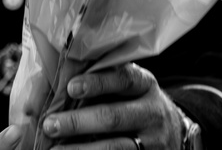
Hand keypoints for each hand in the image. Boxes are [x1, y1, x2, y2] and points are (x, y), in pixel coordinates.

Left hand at [40, 63, 182, 149]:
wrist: (172, 133)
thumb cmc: (136, 102)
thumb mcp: (131, 87)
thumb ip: (105, 79)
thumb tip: (59, 80)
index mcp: (145, 84)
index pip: (123, 80)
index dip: (96, 83)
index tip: (71, 88)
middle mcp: (152, 112)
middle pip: (113, 117)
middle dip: (78, 122)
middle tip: (50, 125)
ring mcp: (153, 141)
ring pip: (116, 147)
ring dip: (81, 149)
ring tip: (54, 149)